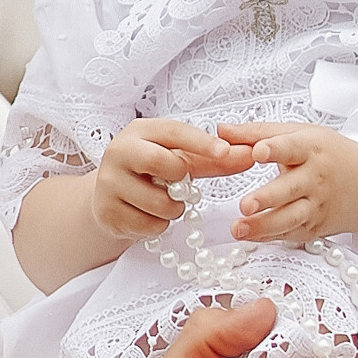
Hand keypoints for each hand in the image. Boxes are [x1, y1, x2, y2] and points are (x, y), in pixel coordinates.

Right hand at [91, 117, 249, 244]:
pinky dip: (158, 225)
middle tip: (181, 185)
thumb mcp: (178, 158)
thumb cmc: (150, 173)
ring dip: (173, 209)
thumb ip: (213, 158)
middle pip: (162, 163)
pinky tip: (147, 215)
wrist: (108, 198)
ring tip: (163, 201)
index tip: (227, 152)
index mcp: (140, 131)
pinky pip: (149, 225)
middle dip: (181, 179)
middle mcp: (119, 152)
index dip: (202, 142)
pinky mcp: (107, 212)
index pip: (175, 131)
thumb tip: (250, 154)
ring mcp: (109, 183)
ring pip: (160, 202)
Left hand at [219, 120, 357, 245]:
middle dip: (268, 197)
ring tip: (238, 228)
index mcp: (312, 149)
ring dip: (264, 225)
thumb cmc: (330, 155)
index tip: (258, 151)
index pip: (292, 147)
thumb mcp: (300, 134)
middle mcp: (316, 178)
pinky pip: (290, 233)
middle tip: (245, 204)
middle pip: (290, 188)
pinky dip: (268, 236)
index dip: (275, 149)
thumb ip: (258, 133)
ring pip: (290, 217)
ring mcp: (317, 205)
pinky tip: (248, 236)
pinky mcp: (315, 227)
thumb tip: (221, 130)